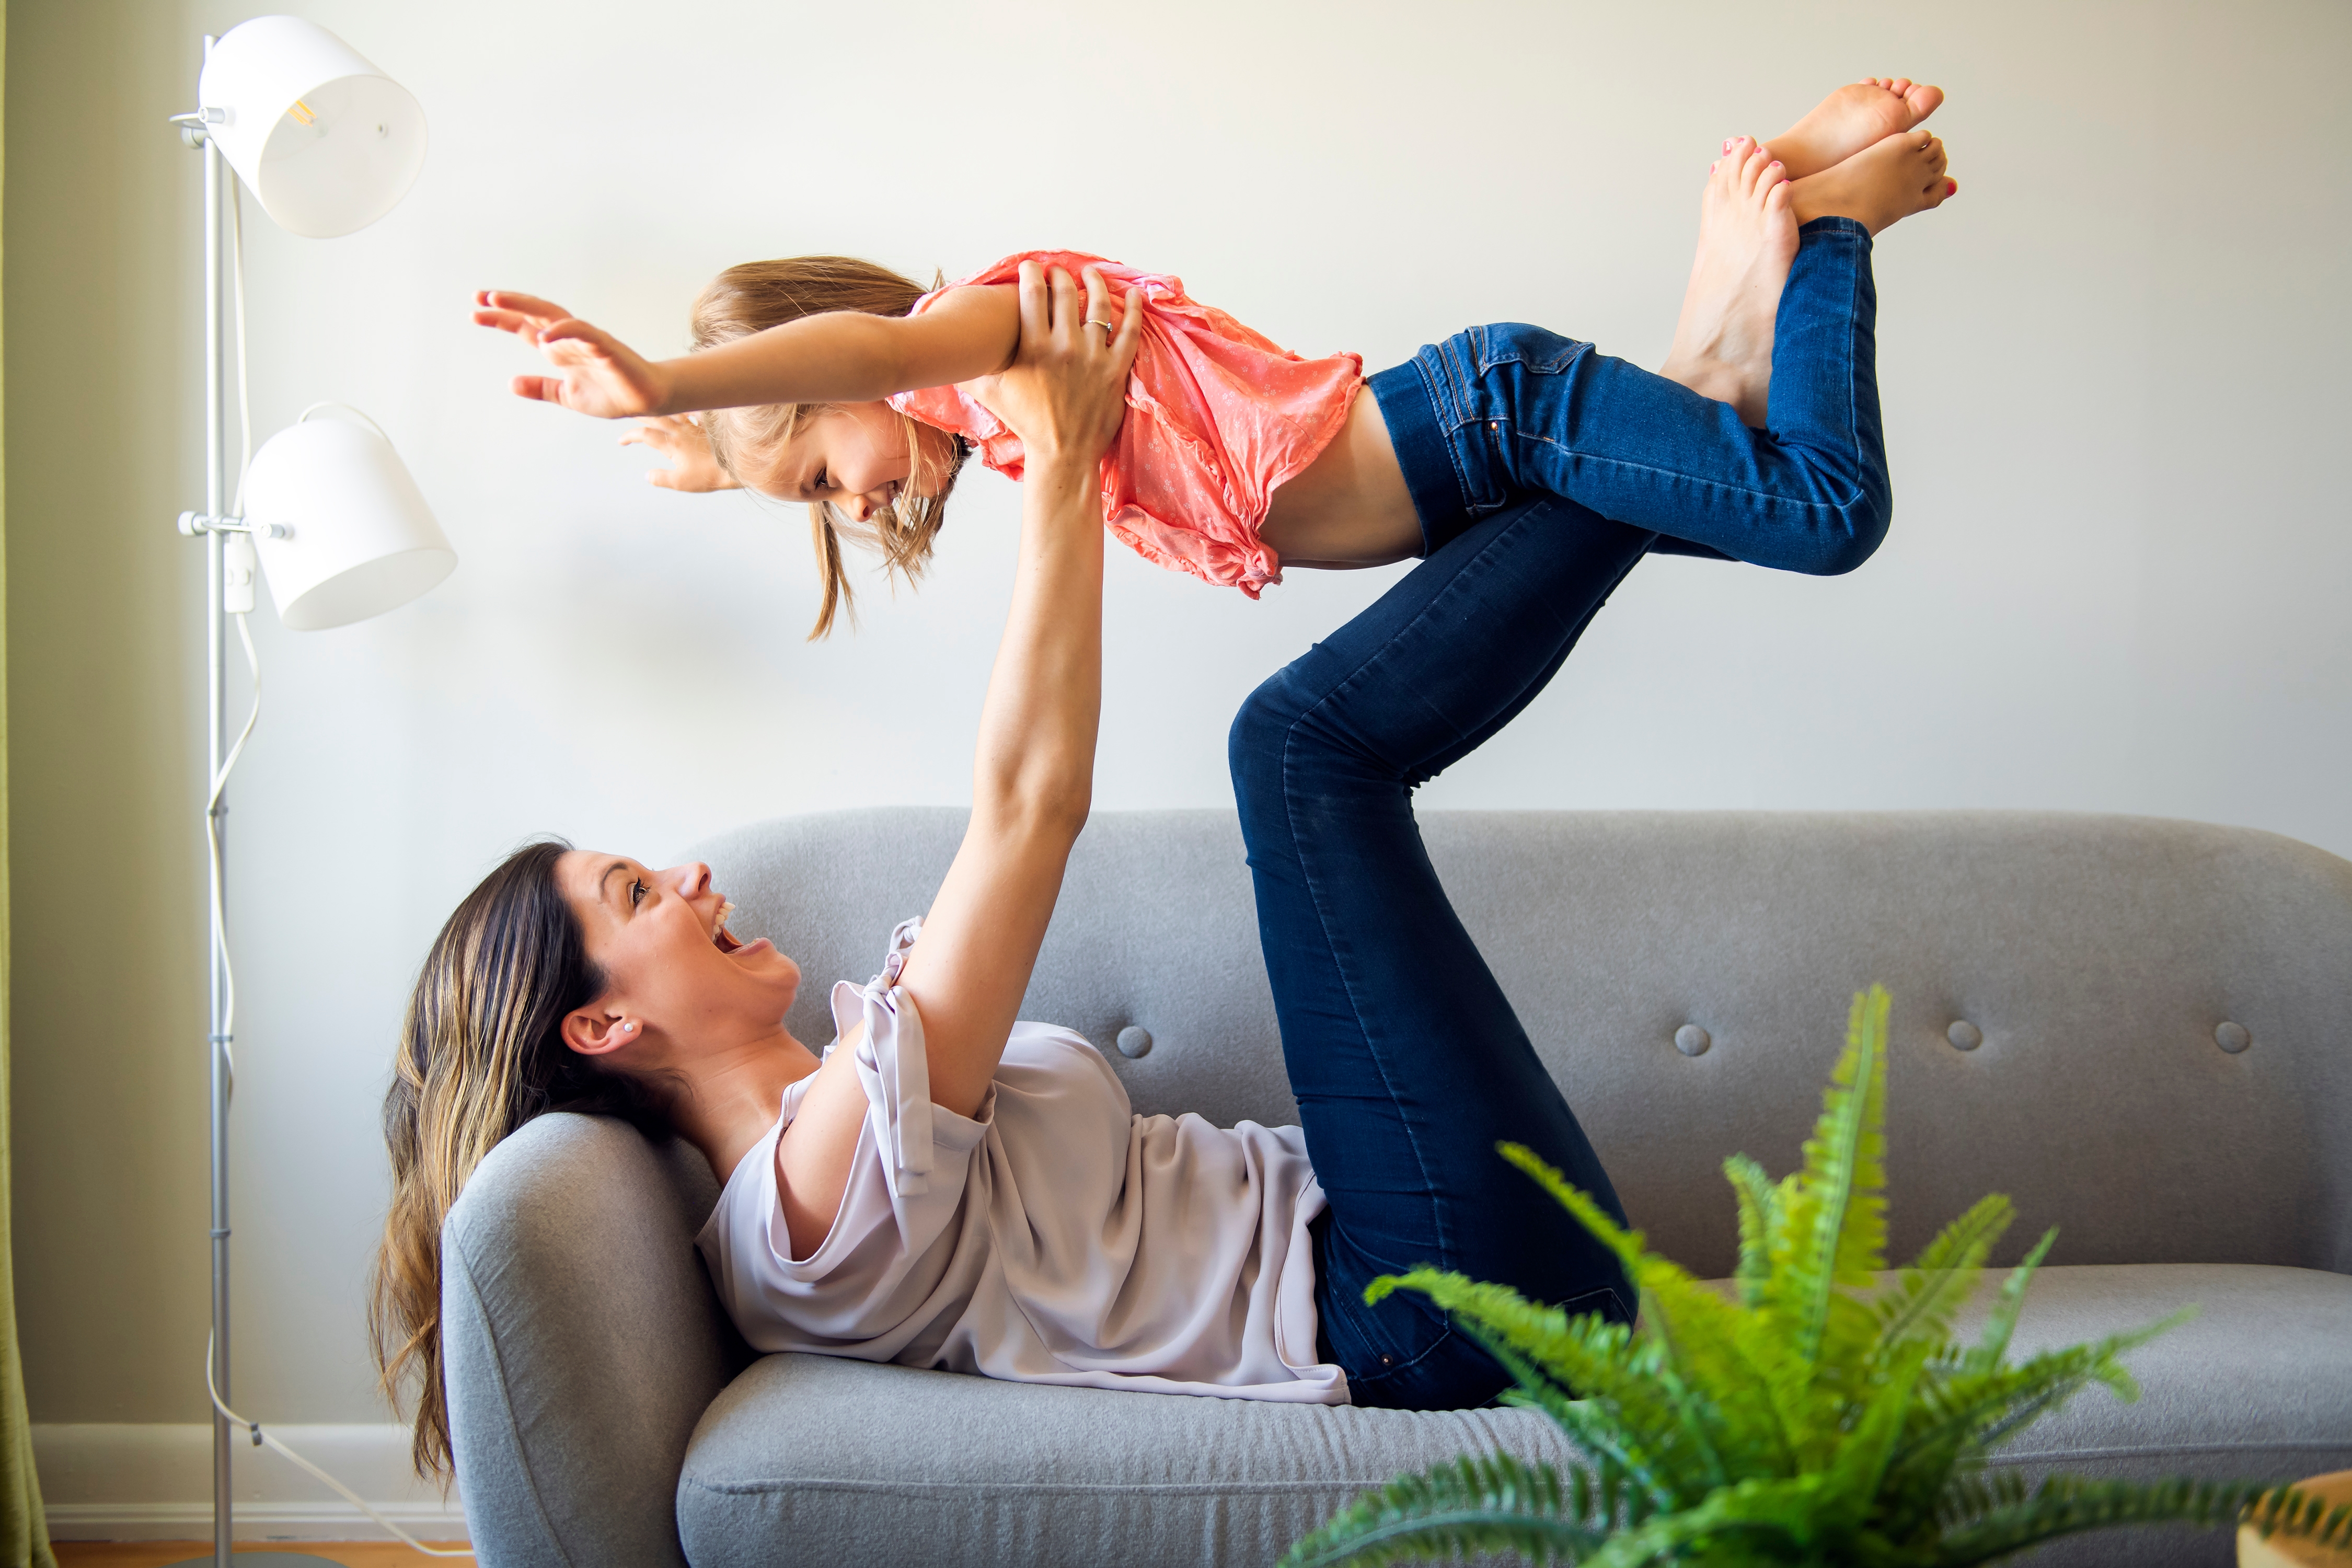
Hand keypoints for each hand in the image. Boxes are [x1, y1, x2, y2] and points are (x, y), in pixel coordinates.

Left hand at [473, 290, 673, 418]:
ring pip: (554, 316)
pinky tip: (544, 337)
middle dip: (508, 304)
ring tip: (498, 302)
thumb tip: (511, 383)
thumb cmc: (612, 395)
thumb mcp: (567, 396)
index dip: (502, 318)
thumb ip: (541, 389)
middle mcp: (570, 338)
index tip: (476, 312)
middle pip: (535, 313)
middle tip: (480, 297)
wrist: (647, 401)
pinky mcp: (607, 347)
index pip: (526, 327)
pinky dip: (564, 332)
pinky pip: (584, 334)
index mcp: (560, 349)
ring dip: (526, 307)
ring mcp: (588, 340)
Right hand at [621, 415, 740, 491]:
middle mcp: (681, 431)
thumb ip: (661, 478)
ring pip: (673, 411)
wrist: (735, 466)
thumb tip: (647, 475)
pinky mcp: (707, 426)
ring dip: (661, 408)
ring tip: (653, 405)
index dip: (630, 436)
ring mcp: (695, 426)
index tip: (621, 441)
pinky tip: (686, 406)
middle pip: (656, 417)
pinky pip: (695, 412)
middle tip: (629, 410)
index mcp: (672, 444)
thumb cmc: (710, 476)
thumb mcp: (681, 483)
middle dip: (640, 414)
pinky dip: (688, 408)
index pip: (645, 435)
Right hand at [968, 262, 1140, 470]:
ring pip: (1098, 305)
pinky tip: (1134, 295)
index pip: (1032, 294)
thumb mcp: (991, 392)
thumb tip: (946, 352)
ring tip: (1089, 273)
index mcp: (1033, 348)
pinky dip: (1134, 310)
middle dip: (1060, 275)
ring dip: (1094, 282)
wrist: (1061, 453)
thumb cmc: (1026, 423)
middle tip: (1057, 271)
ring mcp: (1093, 357)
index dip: (1031, 273)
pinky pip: (1130, 332)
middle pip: (1064, 293)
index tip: (1031, 266)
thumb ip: (970, 367)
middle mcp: (1064, 347)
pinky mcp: (1115, 370)